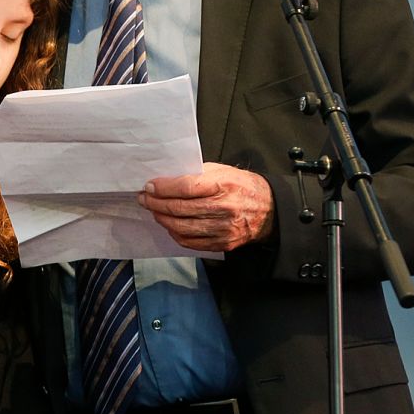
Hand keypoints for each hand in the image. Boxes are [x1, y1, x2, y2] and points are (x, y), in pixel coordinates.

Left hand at [139, 163, 274, 251]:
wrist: (269, 209)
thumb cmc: (241, 186)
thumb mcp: (223, 171)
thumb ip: (196, 174)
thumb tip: (166, 179)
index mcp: (224, 185)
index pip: (186, 187)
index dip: (163, 188)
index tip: (149, 186)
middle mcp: (224, 208)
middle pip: (180, 209)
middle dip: (156, 203)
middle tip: (144, 198)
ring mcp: (224, 229)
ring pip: (181, 227)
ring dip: (162, 219)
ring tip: (154, 210)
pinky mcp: (223, 243)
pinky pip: (190, 242)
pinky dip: (174, 233)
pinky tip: (169, 224)